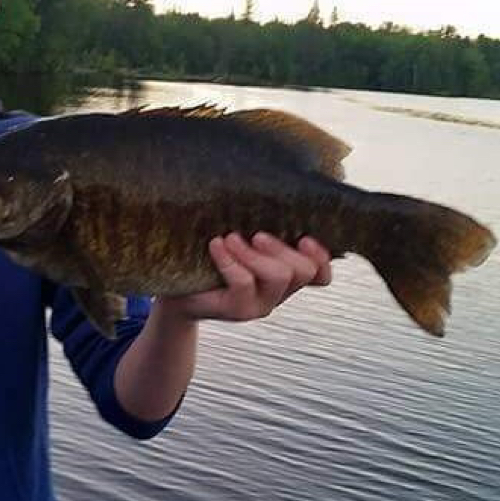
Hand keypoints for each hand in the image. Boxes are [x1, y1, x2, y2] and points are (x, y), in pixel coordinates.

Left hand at [158, 232, 331, 323]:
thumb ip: (260, 226)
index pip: (320, 274)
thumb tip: (268, 189)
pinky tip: (215, 245)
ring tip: (229, 238)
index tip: (306, 237)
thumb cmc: (209, 259)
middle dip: (281, 248)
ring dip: (254, 253)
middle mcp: (279, 292)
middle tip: (257, 234)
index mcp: (286, 275)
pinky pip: (244, 282)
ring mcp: (261, 304)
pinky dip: (230, 260)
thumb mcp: (239, 240)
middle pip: (303, 271)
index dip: (322, 257)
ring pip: (278, 276)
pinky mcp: (239, 311)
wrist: (178, 291)